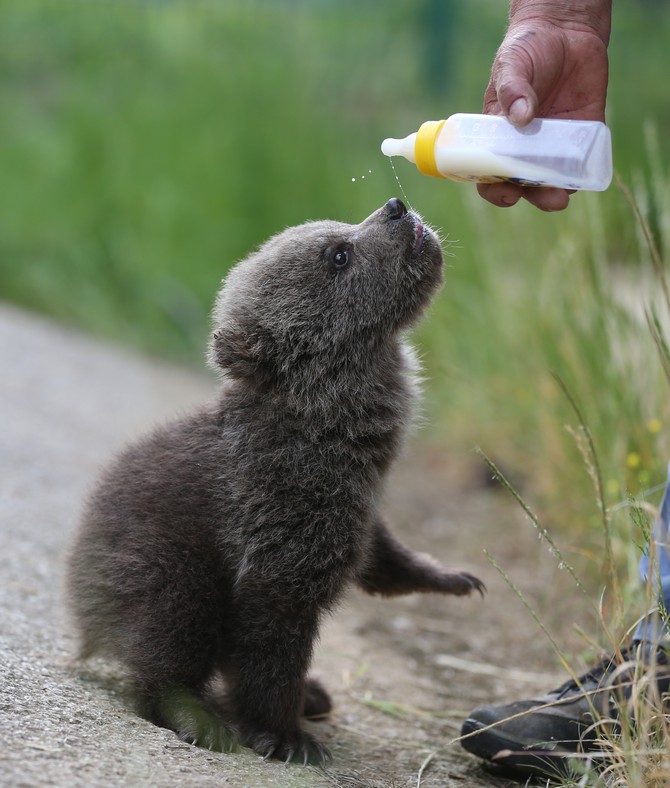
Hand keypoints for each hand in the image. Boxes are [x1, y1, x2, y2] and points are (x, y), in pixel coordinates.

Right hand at [479, 4, 609, 210]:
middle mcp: (524, 147)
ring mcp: (553, 143)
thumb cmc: (527, 48)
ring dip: (557, 191)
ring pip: (553, 179)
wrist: (565, 29)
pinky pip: (582, 161)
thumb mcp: (512, 65)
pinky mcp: (582, 133)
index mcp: (499, 136)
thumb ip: (513, 89)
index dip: (495, 189)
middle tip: (546, 198)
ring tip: (562, 194)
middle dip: (534, 196)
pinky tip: (583, 175)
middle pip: (524, 184)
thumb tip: (521, 116)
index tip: (506, 193)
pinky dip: (582, 172)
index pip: (490, 173)